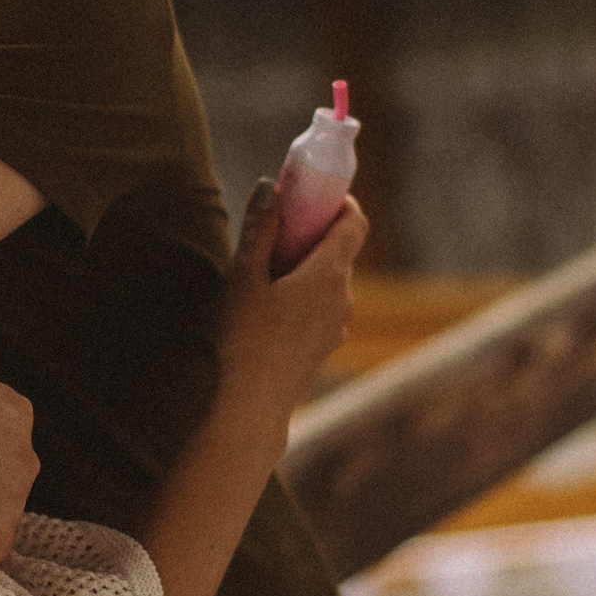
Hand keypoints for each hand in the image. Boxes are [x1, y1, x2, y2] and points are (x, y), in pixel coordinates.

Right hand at [218, 181, 366, 421]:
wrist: (246, 408)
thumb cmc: (241, 339)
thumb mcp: (243, 276)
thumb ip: (260, 229)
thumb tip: (270, 188)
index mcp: (329, 274)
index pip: (354, 222)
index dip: (338, 202)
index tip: (311, 195)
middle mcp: (343, 299)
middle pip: (340, 251)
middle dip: (313, 234)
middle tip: (275, 230)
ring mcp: (336, 327)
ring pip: (330, 281)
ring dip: (306, 267)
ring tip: (264, 272)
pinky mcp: (323, 347)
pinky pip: (322, 307)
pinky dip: (304, 294)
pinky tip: (268, 307)